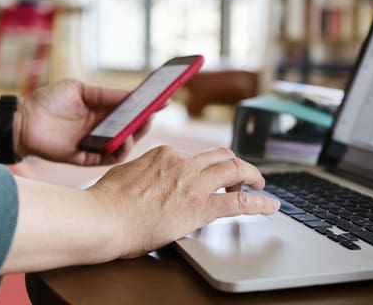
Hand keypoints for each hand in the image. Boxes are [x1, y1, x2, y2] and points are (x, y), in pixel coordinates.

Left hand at [15, 79, 150, 165]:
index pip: (130, 110)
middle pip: (131, 128)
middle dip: (145, 121)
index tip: (164, 99)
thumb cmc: (48, 101)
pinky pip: (109, 158)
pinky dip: (120, 151)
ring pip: (124, 144)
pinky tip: (124, 140)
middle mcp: (102, 128)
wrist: (23, 120)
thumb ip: (105, 94)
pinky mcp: (87, 158)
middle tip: (155, 113)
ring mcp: (95, 144)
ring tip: (142, 126)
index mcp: (102, 111)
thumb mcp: (79, 89)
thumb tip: (131, 94)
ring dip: (136, 136)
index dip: (147, 106)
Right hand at [87, 146, 280, 258]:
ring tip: (260, 186)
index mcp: (164, 154)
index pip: (196, 156)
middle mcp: (182, 162)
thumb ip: (144, 172)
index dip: (208, 167)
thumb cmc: (106, 202)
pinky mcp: (200, 207)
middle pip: (221, 155)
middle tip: (245, 176)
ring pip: (236, 169)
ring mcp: (193, 183)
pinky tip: (270, 206)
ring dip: (253, 176)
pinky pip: (240, 202)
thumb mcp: (126, 173)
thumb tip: (147, 178)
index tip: (212, 176)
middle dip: (237, 165)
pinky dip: (260, 203)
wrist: (102, 218)